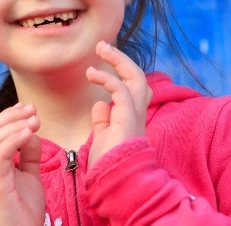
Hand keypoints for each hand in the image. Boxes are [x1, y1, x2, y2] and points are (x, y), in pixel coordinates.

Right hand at [0, 103, 44, 225]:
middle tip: (33, 111)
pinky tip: (29, 133)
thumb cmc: (25, 210)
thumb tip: (31, 131)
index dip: (8, 115)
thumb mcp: (29, 174)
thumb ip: (29, 153)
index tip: (28, 108)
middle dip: (11, 115)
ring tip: (35, 120)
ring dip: (15, 124)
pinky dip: (13, 139)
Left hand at [86, 41, 152, 167]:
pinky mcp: (128, 117)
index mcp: (131, 117)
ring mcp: (135, 114)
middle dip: (121, 60)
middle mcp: (137, 113)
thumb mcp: (104, 138)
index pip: (133, 89)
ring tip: (101, 49)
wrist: (116, 183)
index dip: (121, 72)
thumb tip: (100, 104)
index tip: (101, 63)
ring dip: (118, 60)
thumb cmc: (109, 165)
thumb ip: (103, 120)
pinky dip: (108, 78)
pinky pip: (122, 90)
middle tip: (102, 46)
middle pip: (138, 78)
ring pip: (136, 78)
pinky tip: (92, 74)